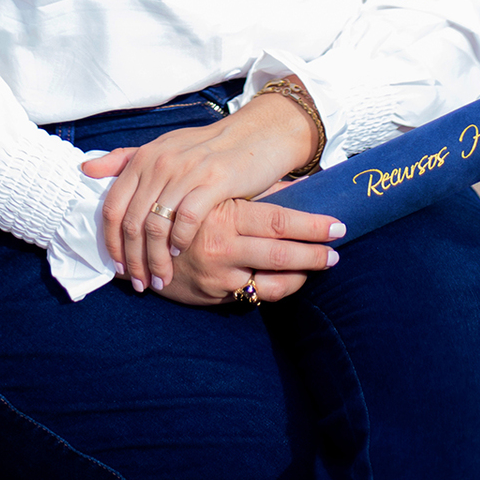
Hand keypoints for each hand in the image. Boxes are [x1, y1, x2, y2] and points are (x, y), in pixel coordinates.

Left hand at [80, 86, 325, 292]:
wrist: (255, 135)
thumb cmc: (207, 148)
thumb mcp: (163, 148)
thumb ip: (124, 159)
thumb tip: (85, 169)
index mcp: (144, 158)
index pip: (113, 207)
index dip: (111, 242)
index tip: (118, 266)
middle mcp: (160, 163)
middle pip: (133, 223)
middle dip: (134, 260)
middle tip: (141, 283)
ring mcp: (186, 172)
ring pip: (157, 226)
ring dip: (156, 259)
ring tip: (161, 279)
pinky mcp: (214, 181)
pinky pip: (186, 220)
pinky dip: (181, 241)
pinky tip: (183, 253)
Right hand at [154, 194, 342, 305]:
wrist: (142, 242)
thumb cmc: (187, 209)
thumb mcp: (216, 192)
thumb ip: (255, 190)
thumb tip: (296, 183)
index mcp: (225, 214)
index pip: (278, 221)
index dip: (312, 225)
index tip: (337, 225)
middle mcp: (223, 246)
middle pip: (281, 253)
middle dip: (314, 253)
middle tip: (337, 252)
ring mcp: (219, 275)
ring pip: (272, 281)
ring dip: (302, 274)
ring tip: (322, 264)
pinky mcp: (214, 295)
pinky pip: (256, 296)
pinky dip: (279, 288)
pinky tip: (293, 279)